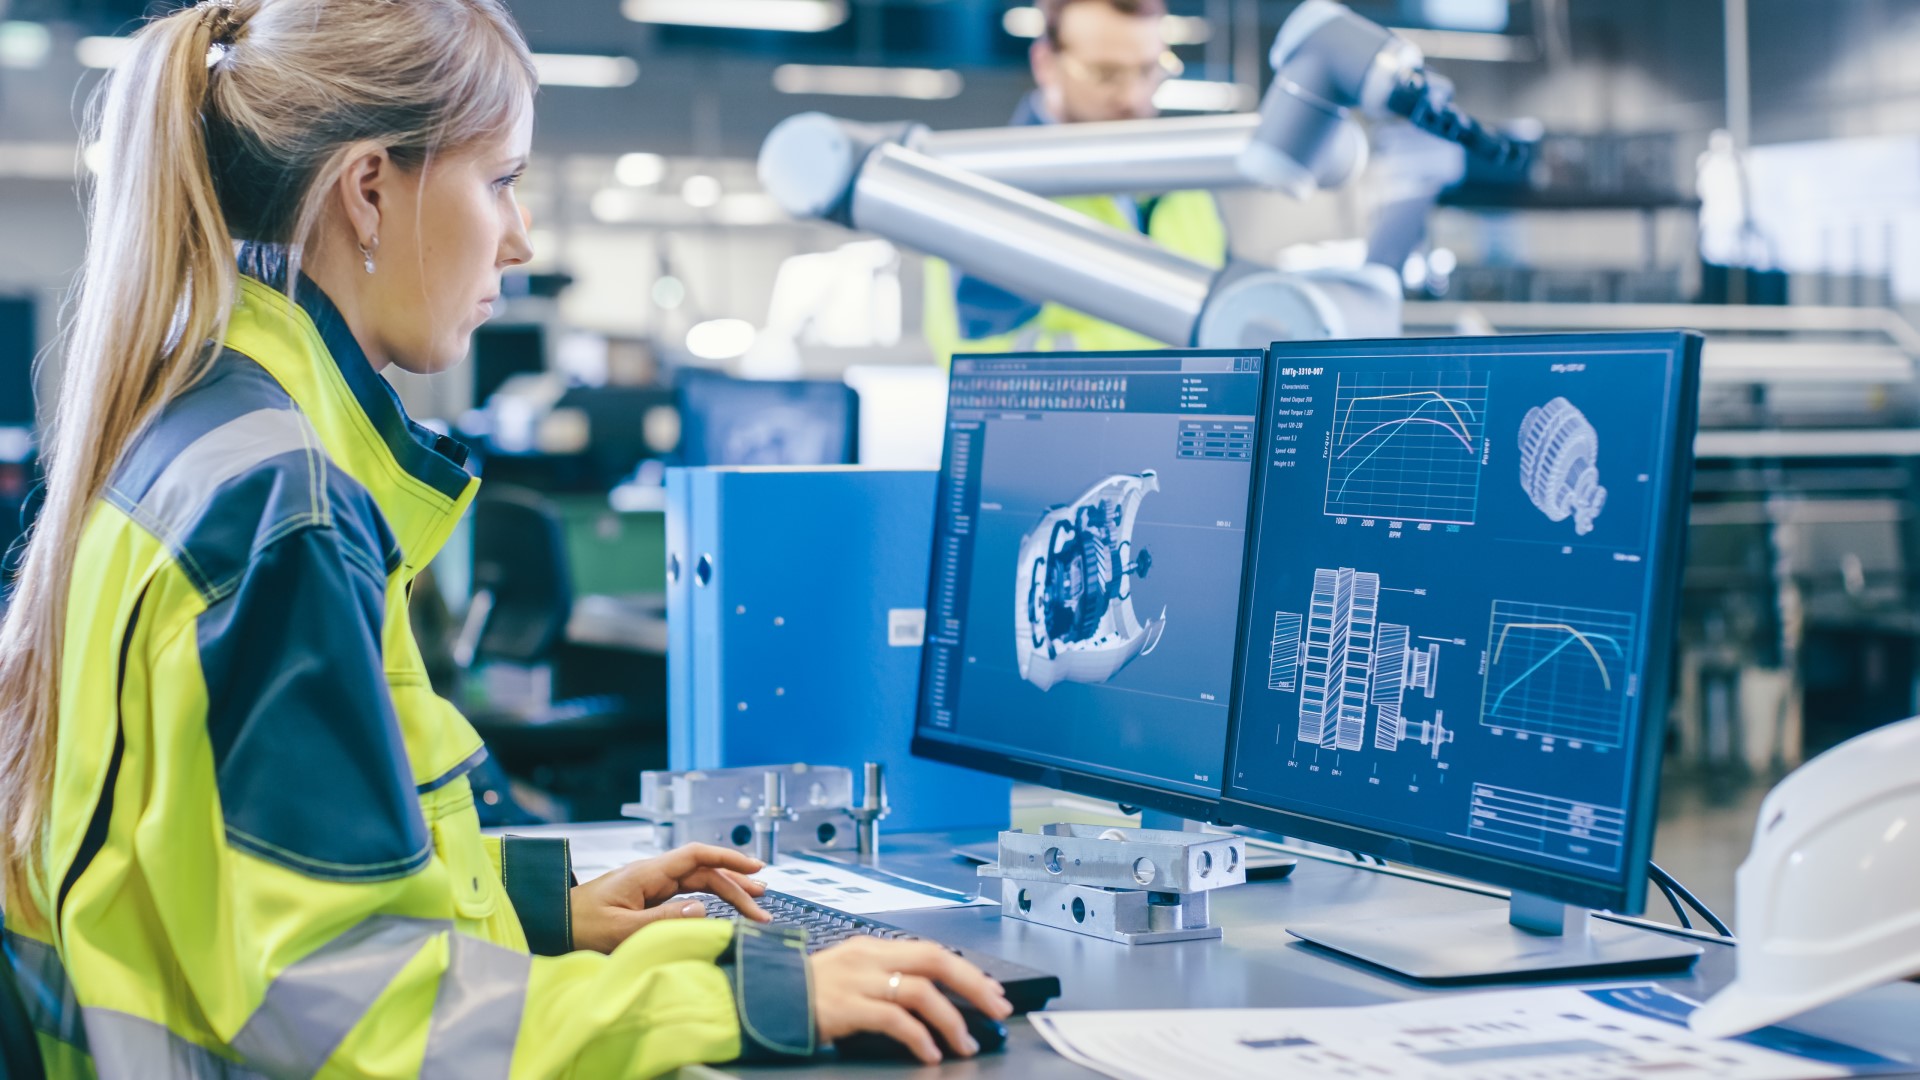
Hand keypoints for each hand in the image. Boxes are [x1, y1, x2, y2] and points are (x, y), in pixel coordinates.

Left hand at [569, 843, 771, 952]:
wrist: (551, 925)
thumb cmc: (577, 926)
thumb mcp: (620, 929)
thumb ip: (661, 920)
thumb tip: (702, 910)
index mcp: (647, 873)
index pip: (697, 856)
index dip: (728, 859)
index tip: (755, 868)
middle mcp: (652, 875)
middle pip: (704, 872)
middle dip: (736, 885)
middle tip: (763, 905)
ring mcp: (650, 886)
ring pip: (698, 883)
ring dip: (727, 892)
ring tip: (755, 903)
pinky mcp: (647, 899)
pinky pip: (685, 895)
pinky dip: (709, 900)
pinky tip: (722, 908)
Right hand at [811, 938, 1014, 1064]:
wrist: (763, 999)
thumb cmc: (807, 993)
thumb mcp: (851, 974)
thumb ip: (886, 978)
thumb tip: (931, 998)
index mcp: (873, 948)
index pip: (932, 951)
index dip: (967, 971)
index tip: (992, 991)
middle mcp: (869, 958)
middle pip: (936, 961)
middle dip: (974, 985)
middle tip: (998, 1009)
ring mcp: (857, 981)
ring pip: (921, 991)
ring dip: (952, 1020)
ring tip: (965, 1044)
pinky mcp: (846, 1007)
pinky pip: (894, 1020)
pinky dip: (919, 1037)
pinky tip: (930, 1053)